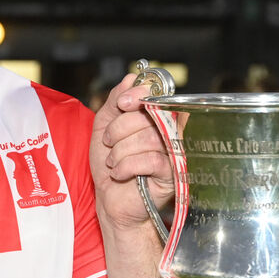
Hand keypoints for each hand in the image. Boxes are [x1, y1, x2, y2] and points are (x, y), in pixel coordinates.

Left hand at [90, 74, 173, 229]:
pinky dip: (127, 166)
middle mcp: (169, 133)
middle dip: (120, 129)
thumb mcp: (104, 126)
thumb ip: (115, 100)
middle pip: (150, 116)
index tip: (122, 104)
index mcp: (156, 118)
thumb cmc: (110, 164)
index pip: (157, 96)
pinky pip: (151, 160)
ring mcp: (174, 153)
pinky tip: (120, 173)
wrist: (110, 199)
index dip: (140, 95)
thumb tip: (131, 78)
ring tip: (114, 161)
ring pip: (148, 138)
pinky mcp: (172, 174)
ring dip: (121, 151)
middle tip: (109, 142)